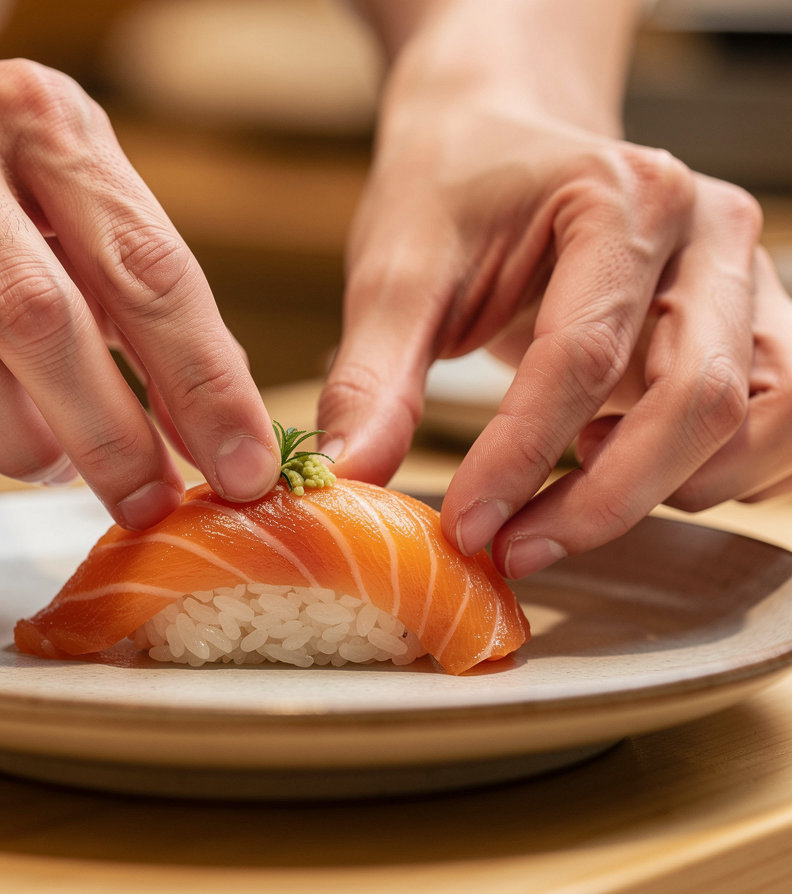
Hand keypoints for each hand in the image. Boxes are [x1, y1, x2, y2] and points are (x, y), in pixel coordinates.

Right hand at [0, 56, 278, 526]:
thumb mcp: (81, 200)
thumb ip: (147, 307)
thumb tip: (217, 432)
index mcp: (42, 122)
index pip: (146, 272)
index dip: (204, 385)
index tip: (243, 468)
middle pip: (40, 324)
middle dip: (111, 437)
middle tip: (148, 500)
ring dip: (22, 446)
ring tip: (52, 456)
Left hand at [319, 93, 790, 575]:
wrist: (499, 138)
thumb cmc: (451, 193)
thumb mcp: (397, 271)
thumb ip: (374, 376)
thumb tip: (350, 478)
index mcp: (621, 199)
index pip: (583, 357)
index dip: (522, 460)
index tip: (465, 528)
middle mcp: (707, 234)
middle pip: (697, 399)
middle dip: (603, 501)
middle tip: (512, 550)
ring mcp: (744, 279)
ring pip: (757, 420)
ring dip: (666, 491)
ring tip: (565, 504)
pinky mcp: (750, 324)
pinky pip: (775, 422)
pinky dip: (712, 473)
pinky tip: (625, 471)